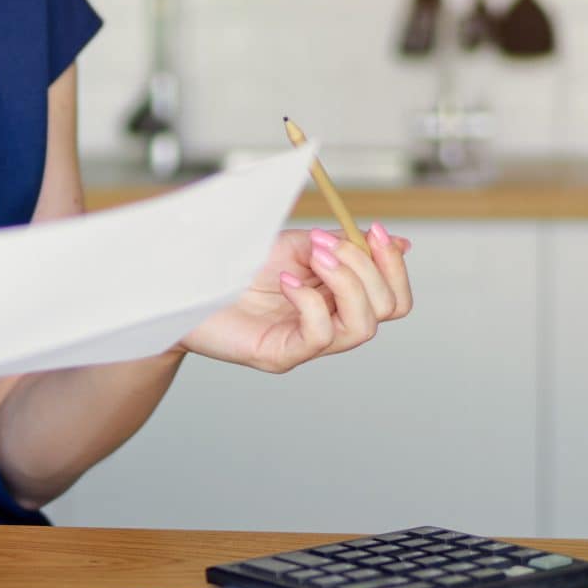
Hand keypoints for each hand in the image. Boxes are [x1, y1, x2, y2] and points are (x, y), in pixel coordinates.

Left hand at [178, 222, 412, 373]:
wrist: (188, 286)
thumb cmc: (238, 266)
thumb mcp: (297, 244)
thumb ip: (342, 244)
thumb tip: (399, 242)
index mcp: (339, 299)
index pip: (393, 296)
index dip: (392, 264)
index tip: (374, 230)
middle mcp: (331, 325)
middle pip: (389, 309)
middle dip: (369, 269)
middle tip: (330, 245)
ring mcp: (308, 345)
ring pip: (363, 327)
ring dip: (346, 283)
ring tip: (314, 257)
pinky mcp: (283, 356)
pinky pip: (320, 335)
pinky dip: (310, 301)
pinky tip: (285, 281)